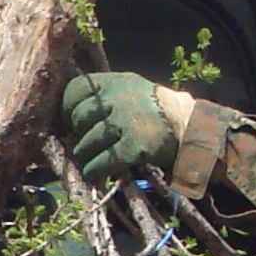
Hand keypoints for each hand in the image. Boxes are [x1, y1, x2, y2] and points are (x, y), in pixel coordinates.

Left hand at [59, 72, 195, 182]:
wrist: (189, 126)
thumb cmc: (153, 110)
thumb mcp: (130, 90)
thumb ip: (103, 96)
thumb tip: (70, 116)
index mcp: (114, 82)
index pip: (74, 90)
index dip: (66, 108)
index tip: (68, 121)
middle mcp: (117, 99)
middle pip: (78, 119)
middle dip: (77, 134)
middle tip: (83, 143)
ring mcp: (125, 123)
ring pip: (86, 144)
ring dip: (84, 156)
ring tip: (89, 159)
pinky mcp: (133, 147)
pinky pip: (100, 163)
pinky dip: (94, 170)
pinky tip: (95, 172)